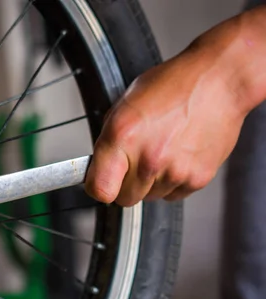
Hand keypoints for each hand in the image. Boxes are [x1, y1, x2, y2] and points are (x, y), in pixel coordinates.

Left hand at [85, 43, 245, 205]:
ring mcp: (175, 172)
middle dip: (124, 184)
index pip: (100, 189)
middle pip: (124, 199)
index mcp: (123, 137)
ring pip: (150, 198)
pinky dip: (173, 182)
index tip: (101, 181)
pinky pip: (173, 195)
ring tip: (161, 152)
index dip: (98, 187)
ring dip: (150, 183)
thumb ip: (109, 140)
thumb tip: (98, 164)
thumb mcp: (125, 105)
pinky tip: (178, 156)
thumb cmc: (173, 86)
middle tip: (133, 163)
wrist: (218, 80)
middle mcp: (148, 159)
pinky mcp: (197, 179)